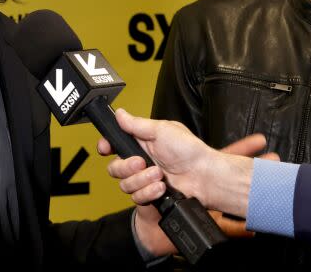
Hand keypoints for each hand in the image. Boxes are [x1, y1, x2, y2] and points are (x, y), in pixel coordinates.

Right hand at [98, 110, 277, 251]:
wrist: (204, 176)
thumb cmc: (190, 150)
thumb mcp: (162, 130)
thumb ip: (137, 124)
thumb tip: (119, 113)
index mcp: (141, 142)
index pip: (114, 144)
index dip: (106, 146)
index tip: (106, 148)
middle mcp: (141, 161)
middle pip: (115, 168)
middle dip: (126, 167)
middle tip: (141, 163)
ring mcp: (145, 179)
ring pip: (125, 184)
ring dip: (142, 180)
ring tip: (159, 175)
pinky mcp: (150, 194)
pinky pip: (137, 197)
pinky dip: (149, 192)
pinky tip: (161, 187)